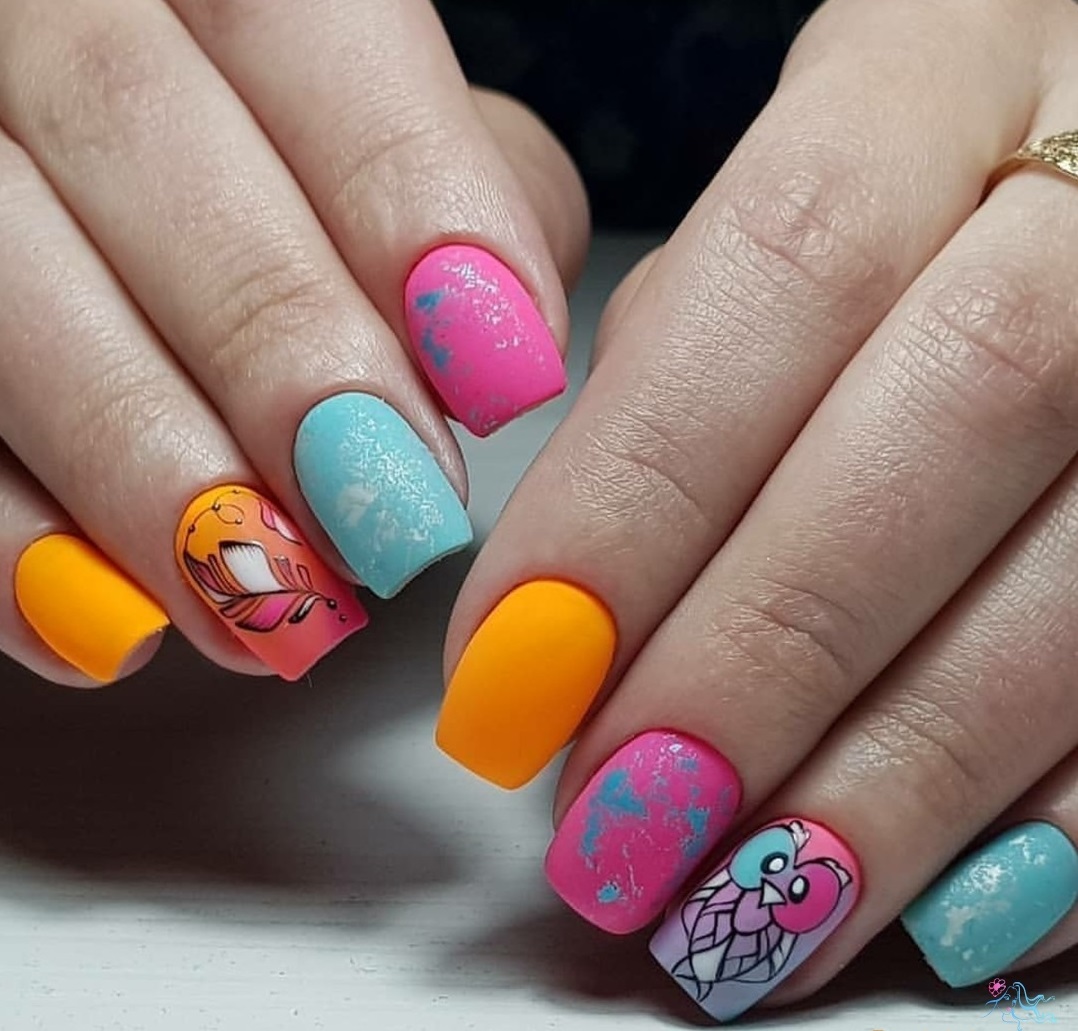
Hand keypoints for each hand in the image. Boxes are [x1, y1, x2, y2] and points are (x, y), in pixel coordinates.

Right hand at [0, 0, 586, 684]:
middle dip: (280, 348)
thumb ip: (458, 183)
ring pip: (0, 280)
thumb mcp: (373, 121)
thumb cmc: (271, 155)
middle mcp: (41, 19)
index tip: (504, 376)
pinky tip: (111, 621)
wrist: (101, 188)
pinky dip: (5, 540)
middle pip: (138, 139)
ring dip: (146, 466)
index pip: (306, 29)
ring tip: (271, 603)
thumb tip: (505, 333)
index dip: (411, 205)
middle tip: (391, 514)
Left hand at [437, 0, 1077, 1016]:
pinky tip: (941, 907)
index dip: (632, 501)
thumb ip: (687, 344)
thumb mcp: (794, 179)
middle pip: (939, 433)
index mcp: (942, 68)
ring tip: (749, 907)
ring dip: (900, 779)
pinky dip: (1059, 813)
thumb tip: (573, 591)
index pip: (776, 279)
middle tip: (623, 822)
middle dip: (758, 662)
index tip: (514, 676)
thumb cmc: (906, 169)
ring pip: (1075, 582)